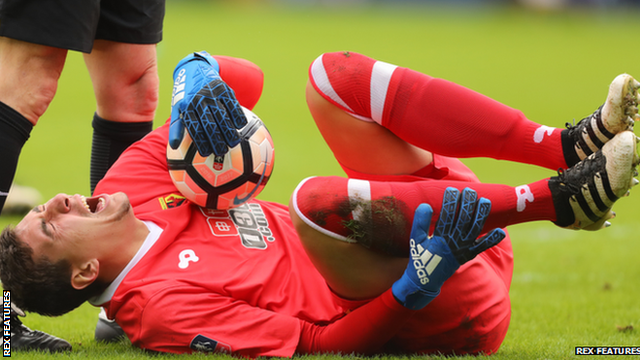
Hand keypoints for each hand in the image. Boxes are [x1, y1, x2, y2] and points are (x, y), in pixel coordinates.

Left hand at [170, 51, 246, 156]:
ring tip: (233, 143)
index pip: (195, 129)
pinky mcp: (224, 88)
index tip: (206, 153)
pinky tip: (240, 126)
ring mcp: (212, 94)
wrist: (195, 68)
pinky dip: (237, 116)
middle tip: (222, 152)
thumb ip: (177, 126)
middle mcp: (199, 100)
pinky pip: (233, 105)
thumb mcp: (177, 108)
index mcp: (186, 107)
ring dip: (229, 131)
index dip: (201, 142)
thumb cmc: (186, 94)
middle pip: (210, 125)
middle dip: (217, 140)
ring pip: (223, 116)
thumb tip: (173, 146)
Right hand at [391, 187, 505, 309]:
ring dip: (481, 215)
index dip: (450, 202)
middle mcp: (453, 243)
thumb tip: (426, 205)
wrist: (425, 280)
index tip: (451, 190)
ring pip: (475, 229)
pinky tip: (500, 231)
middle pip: (463, 219)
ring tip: (485, 201)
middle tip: (469, 190)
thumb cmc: (419, 257)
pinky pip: (482, 247)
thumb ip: (420, 222)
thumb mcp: (415, 239)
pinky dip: (491, 240)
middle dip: (467, 203)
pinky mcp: (468, 256)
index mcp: (439, 238)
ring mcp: (462, 249)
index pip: (446, 216)